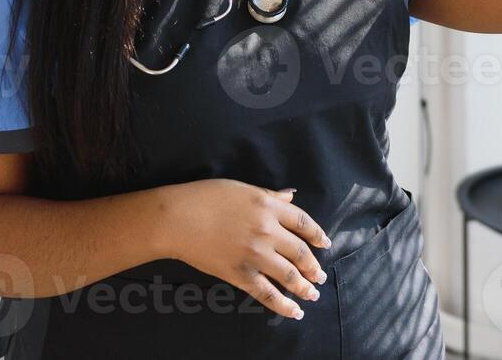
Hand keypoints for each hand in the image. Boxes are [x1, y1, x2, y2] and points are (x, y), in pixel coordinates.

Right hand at [159, 179, 330, 320]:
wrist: (176, 219)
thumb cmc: (205, 197)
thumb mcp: (242, 189)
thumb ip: (269, 195)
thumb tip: (291, 197)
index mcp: (268, 206)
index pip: (303, 222)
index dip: (317, 234)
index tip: (325, 243)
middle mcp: (267, 231)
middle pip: (300, 251)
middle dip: (314, 266)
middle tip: (321, 275)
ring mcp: (255, 255)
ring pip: (289, 275)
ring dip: (305, 287)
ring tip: (313, 294)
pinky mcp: (240, 275)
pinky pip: (268, 294)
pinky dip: (284, 305)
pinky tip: (295, 311)